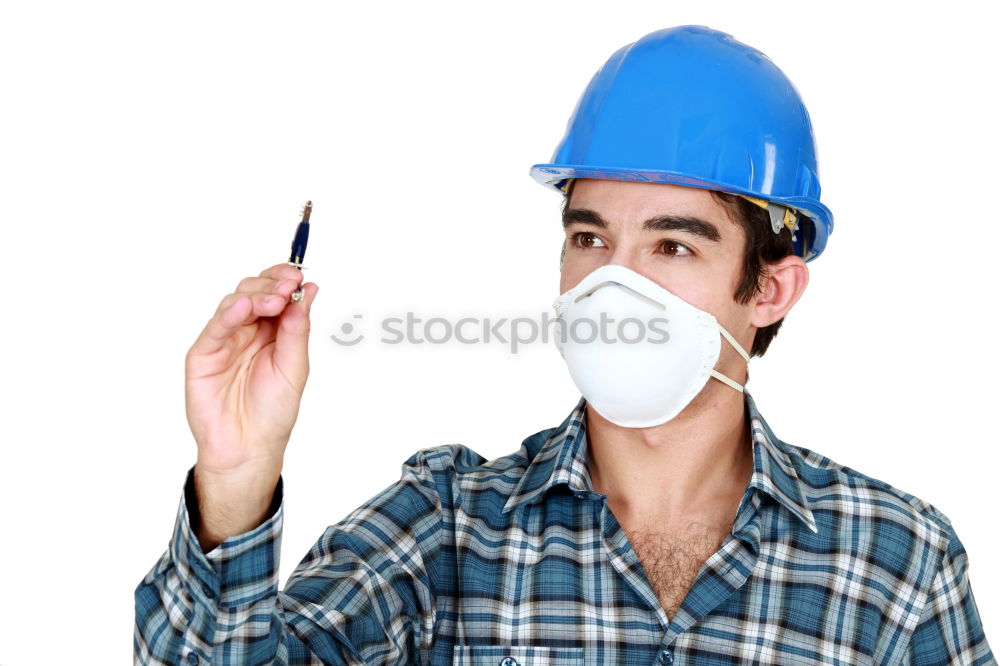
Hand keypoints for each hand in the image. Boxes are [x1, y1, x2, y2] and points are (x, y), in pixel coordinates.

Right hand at [184, 263, 317, 547]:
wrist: (250, 447)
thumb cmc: (273, 411)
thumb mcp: (295, 366)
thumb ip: (297, 328)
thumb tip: (308, 291)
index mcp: (272, 331)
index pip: (276, 293)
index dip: (285, 279)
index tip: (298, 274)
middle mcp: (247, 330)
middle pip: (255, 292)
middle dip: (272, 284)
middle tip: (288, 285)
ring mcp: (224, 340)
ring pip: (235, 303)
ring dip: (256, 295)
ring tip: (274, 298)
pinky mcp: (203, 354)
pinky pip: (215, 328)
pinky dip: (229, 314)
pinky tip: (244, 307)